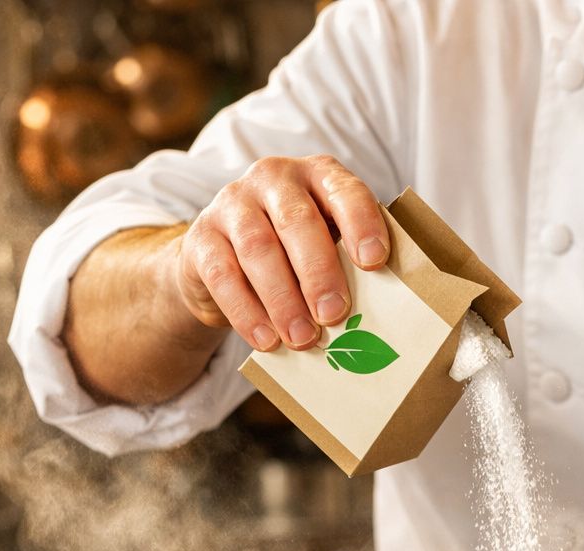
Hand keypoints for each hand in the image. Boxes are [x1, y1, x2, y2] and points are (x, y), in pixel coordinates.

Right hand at [175, 155, 388, 351]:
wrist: (223, 260)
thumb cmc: (295, 254)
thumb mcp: (326, 246)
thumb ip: (350, 264)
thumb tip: (382, 313)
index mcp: (318, 176)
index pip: (345, 191)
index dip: (361, 224)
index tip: (375, 262)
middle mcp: (274, 179)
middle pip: (297, 222)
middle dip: (319, 273)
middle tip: (335, 316)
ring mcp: (232, 203)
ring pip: (258, 248)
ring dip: (283, 299)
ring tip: (303, 339)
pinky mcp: (200, 236)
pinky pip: (223, 274)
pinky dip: (246, 312)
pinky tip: (267, 340)